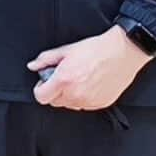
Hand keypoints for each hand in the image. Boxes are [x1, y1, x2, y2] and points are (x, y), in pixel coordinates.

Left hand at [28, 26, 149, 110]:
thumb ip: (45, 59)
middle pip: (54, 102)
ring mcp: (89, 101)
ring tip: (78, 79)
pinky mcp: (101, 104)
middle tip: (63, 78)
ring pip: (69, 105)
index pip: (41, 97)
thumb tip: (33, 66)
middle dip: (55, 91)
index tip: (45, 82)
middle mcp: (76, 94)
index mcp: (64, 80)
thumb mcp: (67, 50)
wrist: (123, 52)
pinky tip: (89, 84)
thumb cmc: (97, 50)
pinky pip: (84, 105)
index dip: (40, 89)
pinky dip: (83, 97)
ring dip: (69, 95)